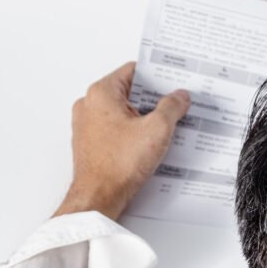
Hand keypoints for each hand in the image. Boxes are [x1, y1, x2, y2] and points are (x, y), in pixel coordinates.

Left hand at [53, 62, 190, 219]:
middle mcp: (89, 105)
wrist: (99, 197)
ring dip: (143, 118)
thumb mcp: (157, 129)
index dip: (156, 76)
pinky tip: (148, 145)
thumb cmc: (119, 165)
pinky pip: (116, 129)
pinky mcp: (91, 143)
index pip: (133, 71)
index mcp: (101, 93)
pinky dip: (132, 133)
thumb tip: (179, 97)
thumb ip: (171, 107)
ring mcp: (87, 125)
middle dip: (152, 100)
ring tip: (163, 129)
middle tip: (173, 106)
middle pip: (128, 92)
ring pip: (122, 112)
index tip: (172, 82)